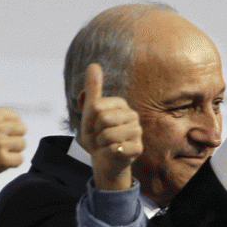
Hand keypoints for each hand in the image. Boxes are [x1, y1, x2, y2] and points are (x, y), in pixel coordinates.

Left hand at [77, 63, 142, 190]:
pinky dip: (108, 153)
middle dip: (95, 132)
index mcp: (121, 104)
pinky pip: (114, 148)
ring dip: (101, 143)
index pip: (96, 106)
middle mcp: (132, 115)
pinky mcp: (137, 148)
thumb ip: (93, 90)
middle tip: (100, 137)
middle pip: (102, 118)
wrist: (104, 162)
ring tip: (106, 145)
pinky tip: (113, 153)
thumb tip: (93, 64)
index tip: (94, 126)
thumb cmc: (97, 137)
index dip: (89, 120)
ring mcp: (137, 132)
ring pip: (107, 134)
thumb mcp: (90, 113)